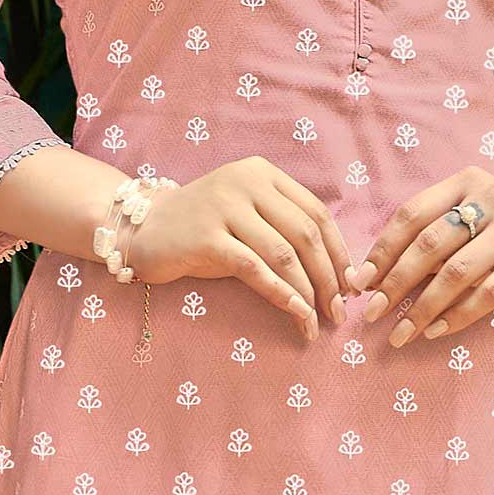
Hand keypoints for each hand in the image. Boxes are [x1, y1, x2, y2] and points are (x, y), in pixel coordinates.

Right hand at [130, 157, 355, 344]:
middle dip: (329, 277)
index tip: (351, 285)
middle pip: (306, 235)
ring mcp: (224, 208)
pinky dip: (282, 294)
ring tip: (318, 321)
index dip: (340, 252)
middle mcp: (246, 183)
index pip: (317, 213)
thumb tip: (336, 273)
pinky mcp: (206, 238)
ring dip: (309, 293)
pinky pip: (255, 270)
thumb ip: (284, 228)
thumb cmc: (203, 229)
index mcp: (263, 173)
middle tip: (339, 311)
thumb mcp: (246, 215)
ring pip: (284, 254)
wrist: (142, 230)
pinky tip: (297, 314)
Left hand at [348, 170, 493, 348]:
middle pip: (431, 243)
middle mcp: (492, 198)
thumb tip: (371, 278)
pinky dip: (457, 316)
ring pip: (457, 272)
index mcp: (467, 182)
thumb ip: (429, 244)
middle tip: (372, 312)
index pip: (413, 214)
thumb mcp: (468, 229)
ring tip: (399, 333)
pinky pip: (488, 294)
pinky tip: (434, 332)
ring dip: (422, 307)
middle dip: (396, 282)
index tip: (360, 281)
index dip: (383, 249)